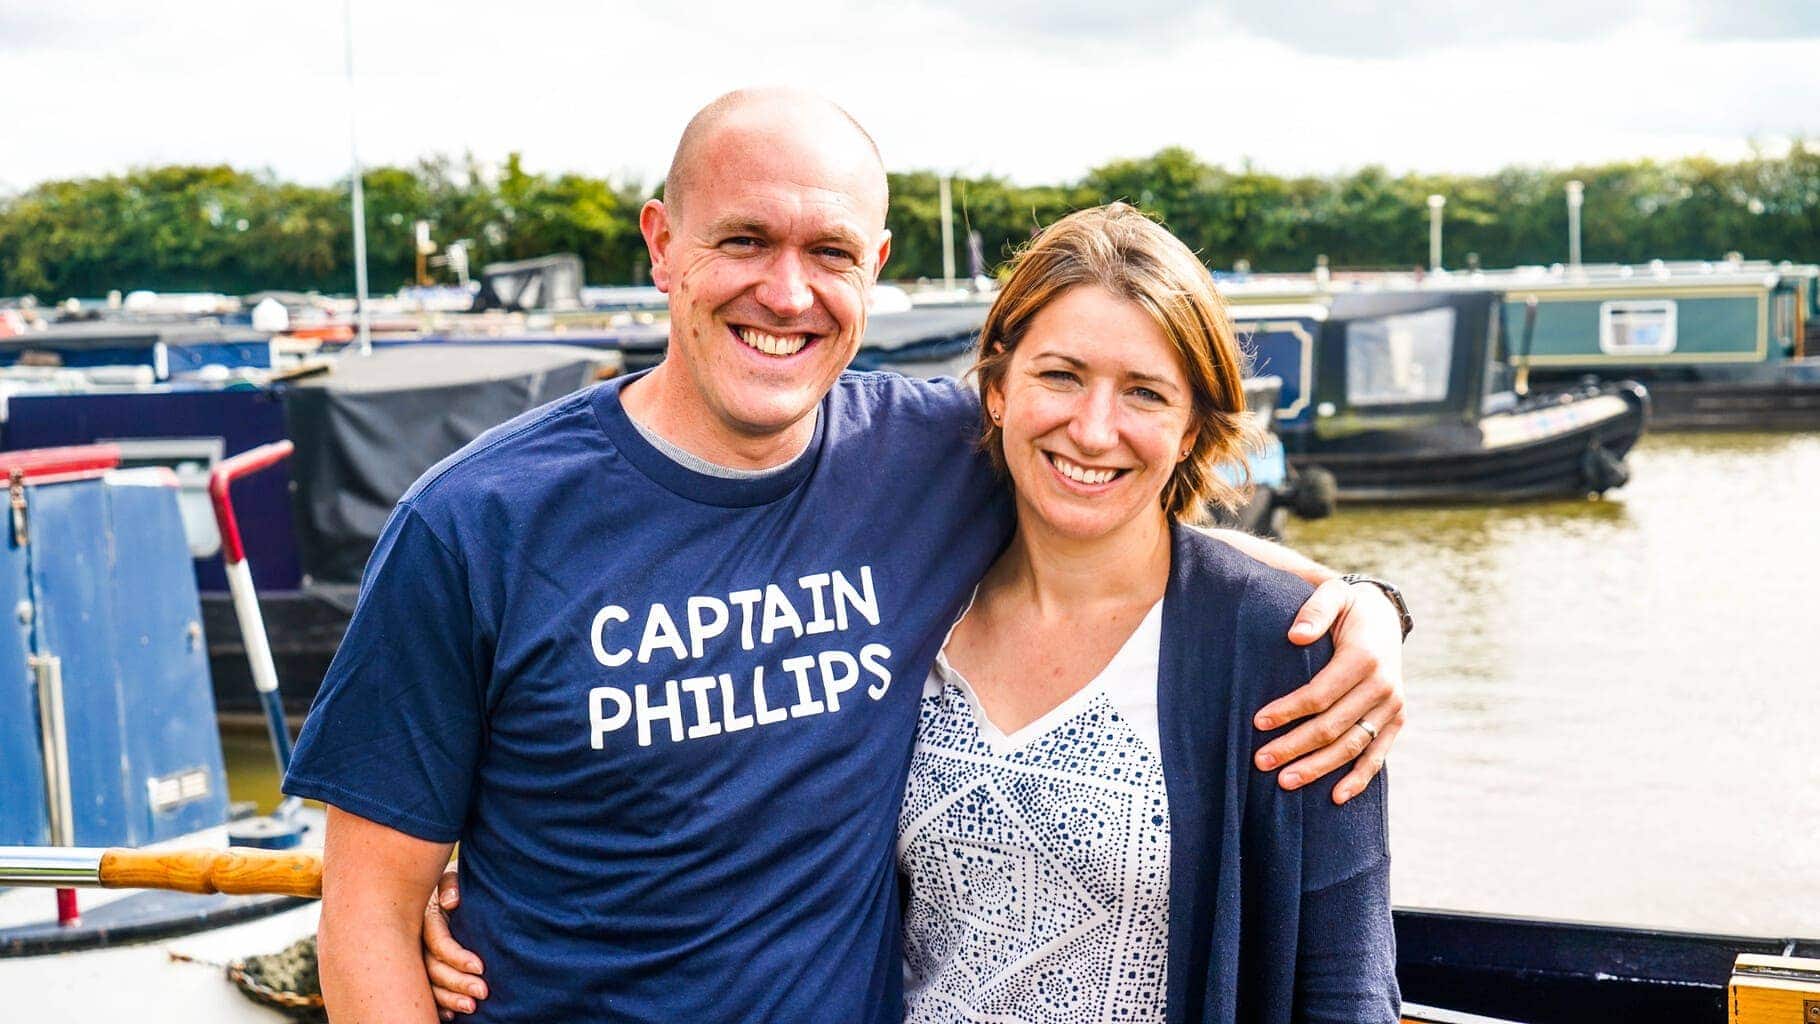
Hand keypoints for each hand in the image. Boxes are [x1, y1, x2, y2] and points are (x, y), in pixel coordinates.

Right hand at [422, 866, 487, 1019]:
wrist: (455, 890)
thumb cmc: (459, 883)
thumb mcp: (455, 875)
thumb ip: (452, 883)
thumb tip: (452, 902)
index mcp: (426, 917)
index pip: (438, 944)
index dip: (458, 957)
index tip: (481, 967)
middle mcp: (417, 940)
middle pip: (433, 969)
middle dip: (458, 984)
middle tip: (483, 993)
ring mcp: (417, 958)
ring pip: (429, 985)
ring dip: (450, 999)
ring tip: (473, 1007)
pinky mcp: (420, 971)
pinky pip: (425, 994)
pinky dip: (439, 1006)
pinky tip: (452, 1015)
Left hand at [1253, 577, 1405, 804]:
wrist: (1384, 615)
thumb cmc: (1347, 607)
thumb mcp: (1333, 595)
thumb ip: (1315, 610)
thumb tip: (1295, 636)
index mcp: (1366, 658)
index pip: (1321, 694)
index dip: (1289, 711)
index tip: (1257, 722)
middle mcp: (1384, 686)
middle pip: (1333, 726)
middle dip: (1295, 746)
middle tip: (1261, 761)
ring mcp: (1393, 706)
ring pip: (1353, 746)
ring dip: (1319, 768)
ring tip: (1285, 782)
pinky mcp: (1397, 719)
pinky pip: (1378, 754)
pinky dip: (1359, 778)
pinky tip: (1336, 797)